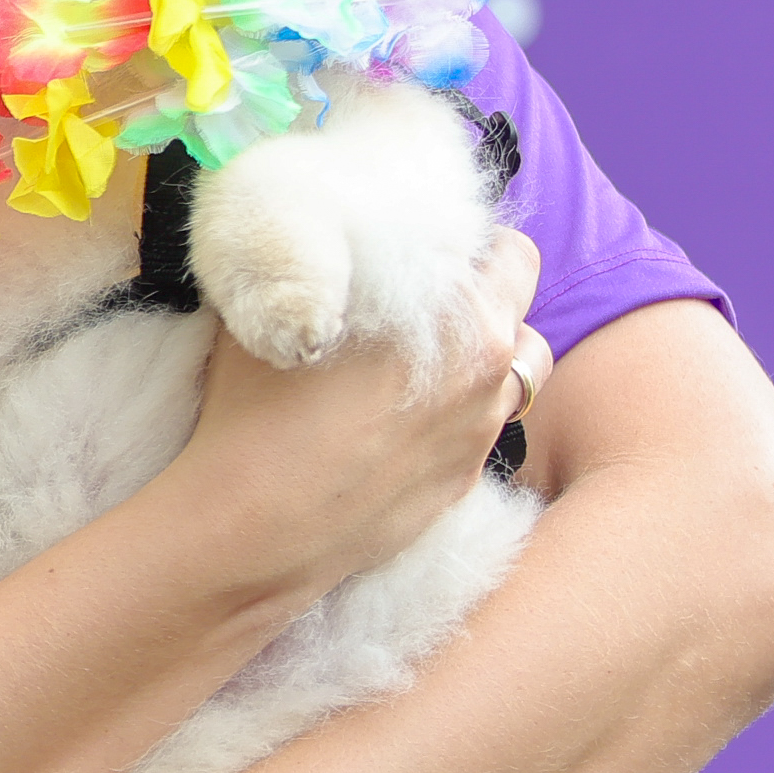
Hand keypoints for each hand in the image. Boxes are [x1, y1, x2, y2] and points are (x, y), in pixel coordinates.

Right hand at [168, 227, 542, 608]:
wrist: (252, 531)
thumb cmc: (257, 413)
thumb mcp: (282, 310)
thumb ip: (331, 269)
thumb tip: (333, 251)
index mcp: (459, 315)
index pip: (506, 250)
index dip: (462, 242)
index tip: (420, 249)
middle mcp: (488, 371)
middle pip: (521, 302)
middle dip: (482, 290)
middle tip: (421, 295)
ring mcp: (481, 431)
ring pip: (518, 368)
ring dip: (484, 351)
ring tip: (421, 357)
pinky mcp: (462, 481)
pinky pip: (481, 425)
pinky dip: (455, 411)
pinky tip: (393, 421)